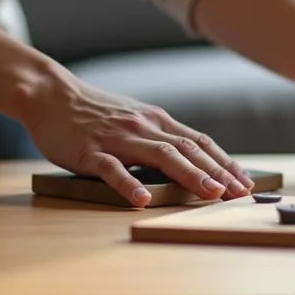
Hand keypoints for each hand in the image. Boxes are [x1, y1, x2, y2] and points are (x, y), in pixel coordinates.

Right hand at [16, 69, 253, 206]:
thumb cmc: (93, 112)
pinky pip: (112, 169)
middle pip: (188, 149)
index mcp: (156, 121)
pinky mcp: (89, 151)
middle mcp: (143, 126)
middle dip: (217, 172)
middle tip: (240, 194)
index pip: (199, 142)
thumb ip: (159, 136)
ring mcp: (117, 138)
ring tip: (210, 194)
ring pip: (160, 156)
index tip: (245, 182)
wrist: (50, 94)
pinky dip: (129, 184)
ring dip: (189, 175)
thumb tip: (190, 159)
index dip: (224, 162)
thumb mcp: (134, 118)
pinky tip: (142, 199)